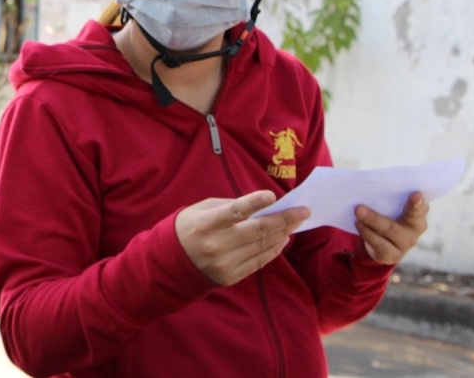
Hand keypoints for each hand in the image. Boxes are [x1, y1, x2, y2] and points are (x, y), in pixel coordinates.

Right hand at [175, 190, 309, 285]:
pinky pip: (259, 261)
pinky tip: (283, 238)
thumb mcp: (201, 210)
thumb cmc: (188, 228)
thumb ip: (229, 206)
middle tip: (303, 211)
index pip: (234, 212)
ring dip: (283, 233)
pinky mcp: (231, 276)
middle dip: (284, 220)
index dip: (254, 203)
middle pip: (257, 231)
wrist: (170, 263)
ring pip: (262, 246)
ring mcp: (225, 263)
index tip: (273, 196)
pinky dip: (274, 249)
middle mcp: (217, 245)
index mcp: (206, 224)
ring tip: (296, 222)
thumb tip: (261, 207)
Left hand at [355, 191, 428, 264]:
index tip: (417, 194)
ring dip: (371, 220)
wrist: (383, 241)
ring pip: (388, 230)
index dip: (418, 202)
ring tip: (357, 212)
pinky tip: (358, 223)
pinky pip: (378, 244)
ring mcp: (405, 244)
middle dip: (384, 211)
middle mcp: (415, 230)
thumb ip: (389, 195)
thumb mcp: (392, 204)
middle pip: (398, 221)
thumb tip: (368, 182)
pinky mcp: (392, 255)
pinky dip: (367, 232)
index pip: (420, 207)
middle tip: (360, 207)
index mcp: (419, 213)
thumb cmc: (388, 213)